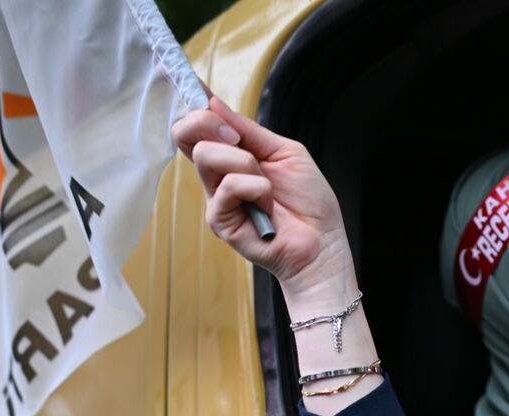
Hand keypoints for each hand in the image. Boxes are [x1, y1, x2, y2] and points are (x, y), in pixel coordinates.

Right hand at [171, 98, 354, 300]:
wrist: (322, 241)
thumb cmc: (309, 201)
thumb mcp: (284, 151)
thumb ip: (249, 131)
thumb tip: (213, 102)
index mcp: (232, 154)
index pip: (198, 125)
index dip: (190, 102)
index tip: (188, 80)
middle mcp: (218, 174)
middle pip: (186, 134)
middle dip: (210, 123)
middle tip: (237, 138)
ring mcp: (216, 197)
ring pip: (206, 156)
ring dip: (244, 162)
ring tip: (267, 185)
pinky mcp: (219, 220)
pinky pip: (227, 186)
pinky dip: (254, 188)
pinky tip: (268, 203)